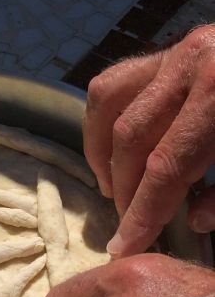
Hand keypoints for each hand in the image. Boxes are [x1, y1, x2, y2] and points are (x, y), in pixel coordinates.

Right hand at [83, 25, 214, 256]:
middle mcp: (190, 65)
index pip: (167, 165)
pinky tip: (112, 149)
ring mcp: (174, 52)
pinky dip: (103, 119)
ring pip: (111, 107)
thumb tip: (194, 220)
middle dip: (126, 190)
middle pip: (133, 139)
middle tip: (128, 225)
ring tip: (114, 189)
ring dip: (106, 156)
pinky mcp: (167, 51)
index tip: (126, 245)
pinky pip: (114, 83)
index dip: (144, 211)